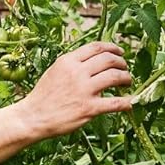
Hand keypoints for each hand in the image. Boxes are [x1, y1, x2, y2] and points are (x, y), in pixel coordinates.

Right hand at [17, 40, 132, 141]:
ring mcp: (84, 90)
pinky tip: (130, 102)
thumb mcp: (56, 70)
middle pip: (109, 60)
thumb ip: (73, 63)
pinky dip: (127, 102)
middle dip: (122, 63)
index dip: (113, 48)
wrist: (33, 117)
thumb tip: (94, 58)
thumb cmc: (44, 95)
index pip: (97, 47)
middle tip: (125, 69)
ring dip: (126, 78)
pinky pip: (115, 103)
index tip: (120, 52)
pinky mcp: (89, 108)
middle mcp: (77, 72)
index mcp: (68, 61)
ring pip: (115, 77)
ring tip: (127, 82)